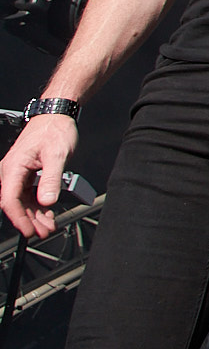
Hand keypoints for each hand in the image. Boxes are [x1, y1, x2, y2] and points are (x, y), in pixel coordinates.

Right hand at [0, 114, 77, 238]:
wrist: (57, 116)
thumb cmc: (54, 130)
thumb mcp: (57, 155)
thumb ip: (51, 178)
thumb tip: (46, 200)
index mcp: (13, 167)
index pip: (10, 199)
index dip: (18, 218)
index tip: (28, 231)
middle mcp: (12, 172)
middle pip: (17, 204)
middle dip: (29, 220)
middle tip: (43, 232)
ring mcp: (20, 174)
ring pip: (24, 201)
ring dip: (35, 215)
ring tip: (48, 227)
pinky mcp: (29, 174)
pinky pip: (31, 194)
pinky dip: (40, 206)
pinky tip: (48, 214)